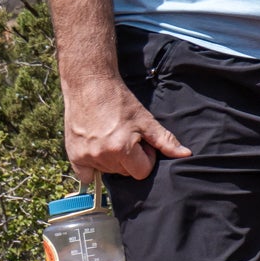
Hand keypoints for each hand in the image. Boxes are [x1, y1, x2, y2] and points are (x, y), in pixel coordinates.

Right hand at [62, 72, 189, 182]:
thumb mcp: (146, 120)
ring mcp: (85, 156)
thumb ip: (165, 141)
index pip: (142, 172)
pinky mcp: (73, 155)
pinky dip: (93, 166)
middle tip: (125, 136)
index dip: (145, 157)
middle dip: (129, 159)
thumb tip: (186, 154)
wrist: (90, 85)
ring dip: (112, 160)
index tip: (140, 141)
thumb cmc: (120, 101)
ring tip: (110, 137)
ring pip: (108, 171)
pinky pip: (86, 175)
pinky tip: (97, 148)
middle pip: (125, 172)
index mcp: (121, 149)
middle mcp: (102, 156)